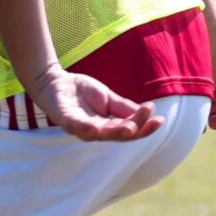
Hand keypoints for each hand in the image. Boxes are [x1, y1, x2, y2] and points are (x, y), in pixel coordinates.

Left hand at [28, 67, 162, 141]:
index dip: (144, 127)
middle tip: (151, 119)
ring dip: (115, 131)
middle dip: (136, 128)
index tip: (160, 119)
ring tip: (130, 128)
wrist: (55, 80)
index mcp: (106, 126)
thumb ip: (124, 107)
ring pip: (100, 134)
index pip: (129, 130)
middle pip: (118, 134)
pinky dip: (84, 128)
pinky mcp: (64, 118)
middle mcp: (94, 130)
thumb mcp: (108, 98)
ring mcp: (79, 126)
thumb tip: (147, 112)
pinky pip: (75, 126)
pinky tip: (94, 127)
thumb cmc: (81, 92)